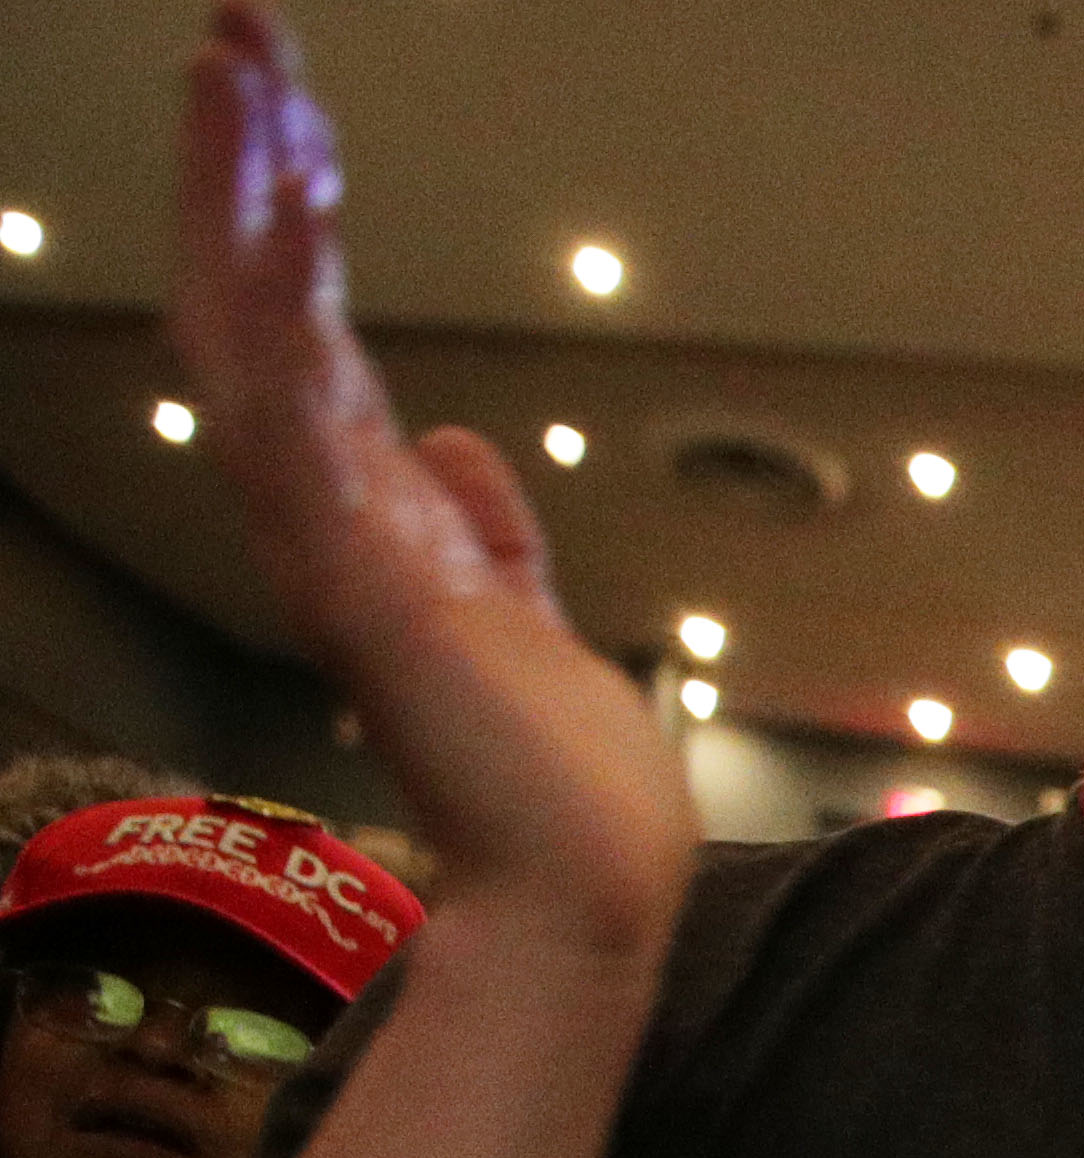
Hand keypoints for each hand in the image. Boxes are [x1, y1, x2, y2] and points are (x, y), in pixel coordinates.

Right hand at [170, 5, 689, 954]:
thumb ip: (487, 529)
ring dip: (243, 202)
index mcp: (372, 511)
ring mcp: (331, 543)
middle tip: (238, 33)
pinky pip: (294, 424)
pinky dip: (284, 317)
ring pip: (254, 338)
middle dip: (247, 167)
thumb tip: (462, 444)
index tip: (287, 105)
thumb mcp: (527, 613)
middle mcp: (328, 514)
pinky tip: (277, 216)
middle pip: (259, 305)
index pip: (312, 328)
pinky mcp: (360, 580)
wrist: (586, 883)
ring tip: (234, 72)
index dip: (293, 214)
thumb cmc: (561, 776)